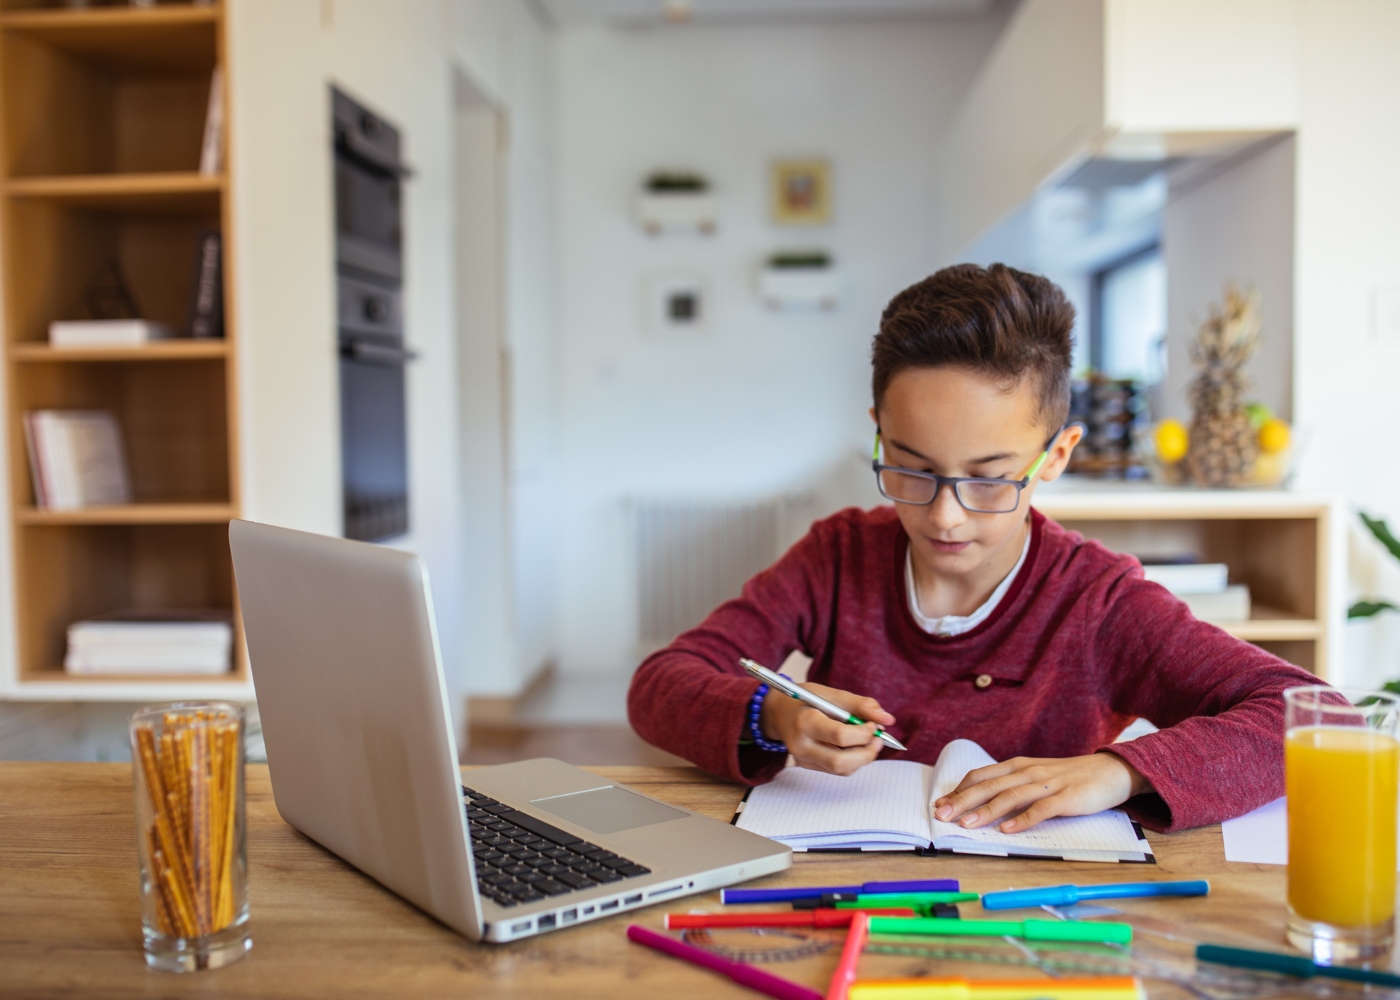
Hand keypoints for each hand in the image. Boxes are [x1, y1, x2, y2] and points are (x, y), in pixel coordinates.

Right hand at [759, 682, 895, 776]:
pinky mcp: (807, 766)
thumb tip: (888, 719)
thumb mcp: (831, 694)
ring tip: (869, 741)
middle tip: (878, 739)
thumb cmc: (806, 699)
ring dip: (863, 758)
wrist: (778, 711)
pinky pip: (836, 770)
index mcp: (805, 722)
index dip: (864, 733)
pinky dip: (852, 760)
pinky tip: (854, 746)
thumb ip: (860, 705)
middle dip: (867, 753)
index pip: (840, 736)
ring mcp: (802, 759)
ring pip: (841, 769)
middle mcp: (801, 745)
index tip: (874, 724)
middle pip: (840, 762)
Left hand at [932, 752, 1150, 832]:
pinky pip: (1041, 809)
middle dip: (962, 801)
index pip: (980, 776)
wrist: (1110, 770)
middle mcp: (1028, 772)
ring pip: (1010, 796)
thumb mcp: (1035, 776)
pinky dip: (1023, 819)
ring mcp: (1047, 784)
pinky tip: (1008, 830)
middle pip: (988, 786)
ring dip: (986, 811)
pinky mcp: (1066, 797)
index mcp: (1017, 766)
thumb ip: (1011, 785)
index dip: (958, 790)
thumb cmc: (1069, 777)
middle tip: (940, 815)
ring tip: (966, 824)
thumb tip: (981, 801)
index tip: (939, 804)